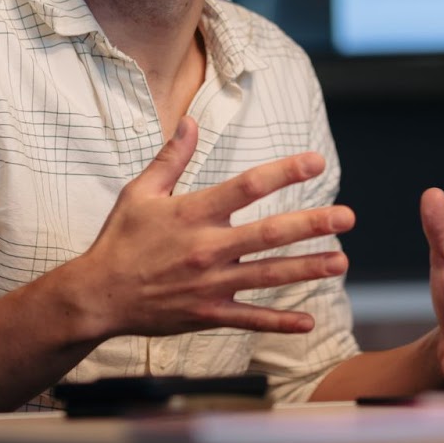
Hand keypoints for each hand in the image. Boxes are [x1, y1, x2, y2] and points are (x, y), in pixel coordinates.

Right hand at [73, 115, 354, 339]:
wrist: (96, 297)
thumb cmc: (119, 241)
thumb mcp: (139, 192)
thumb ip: (171, 158)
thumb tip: (190, 121)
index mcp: (194, 213)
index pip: (247, 187)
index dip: (284, 172)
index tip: (316, 162)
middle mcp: (207, 248)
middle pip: (269, 234)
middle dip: (312, 224)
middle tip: (347, 217)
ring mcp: (209, 284)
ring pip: (268, 275)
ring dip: (307, 268)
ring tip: (341, 261)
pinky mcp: (207, 313)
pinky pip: (250, 319)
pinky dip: (279, 321)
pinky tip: (308, 321)